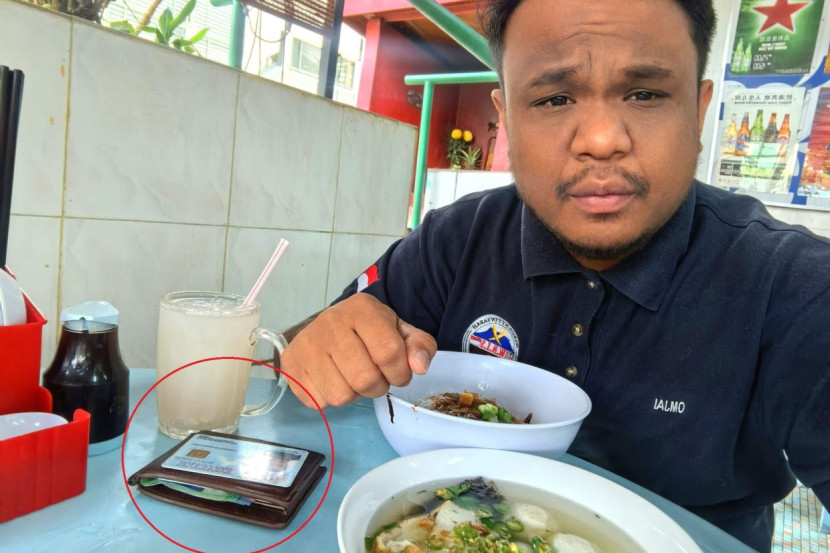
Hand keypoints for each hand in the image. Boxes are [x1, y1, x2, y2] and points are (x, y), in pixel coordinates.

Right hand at [279, 293, 436, 408]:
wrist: (327, 327)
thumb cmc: (368, 331)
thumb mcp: (399, 331)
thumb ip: (419, 345)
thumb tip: (420, 366)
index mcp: (361, 309)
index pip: (389, 352)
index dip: (400, 372)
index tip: (398, 372)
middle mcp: (330, 322)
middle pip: (364, 379)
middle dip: (378, 386)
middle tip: (375, 376)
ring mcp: (307, 344)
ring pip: (341, 395)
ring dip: (354, 394)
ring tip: (352, 376)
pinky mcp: (291, 366)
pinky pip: (319, 402)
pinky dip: (330, 398)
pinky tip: (333, 379)